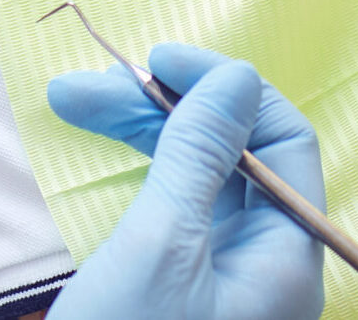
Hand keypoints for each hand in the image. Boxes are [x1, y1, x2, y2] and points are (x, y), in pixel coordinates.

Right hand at [48, 44, 324, 319]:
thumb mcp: (160, 246)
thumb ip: (199, 154)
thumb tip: (235, 76)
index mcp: (288, 259)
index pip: (282, 140)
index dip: (225, 88)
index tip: (161, 61)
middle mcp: (264, 268)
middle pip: (231, 153)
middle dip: (161, 108)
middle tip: (87, 84)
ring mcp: (222, 284)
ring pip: (193, 177)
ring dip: (136, 133)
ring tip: (69, 101)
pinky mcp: (179, 297)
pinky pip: (172, 212)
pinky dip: (134, 174)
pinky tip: (96, 149)